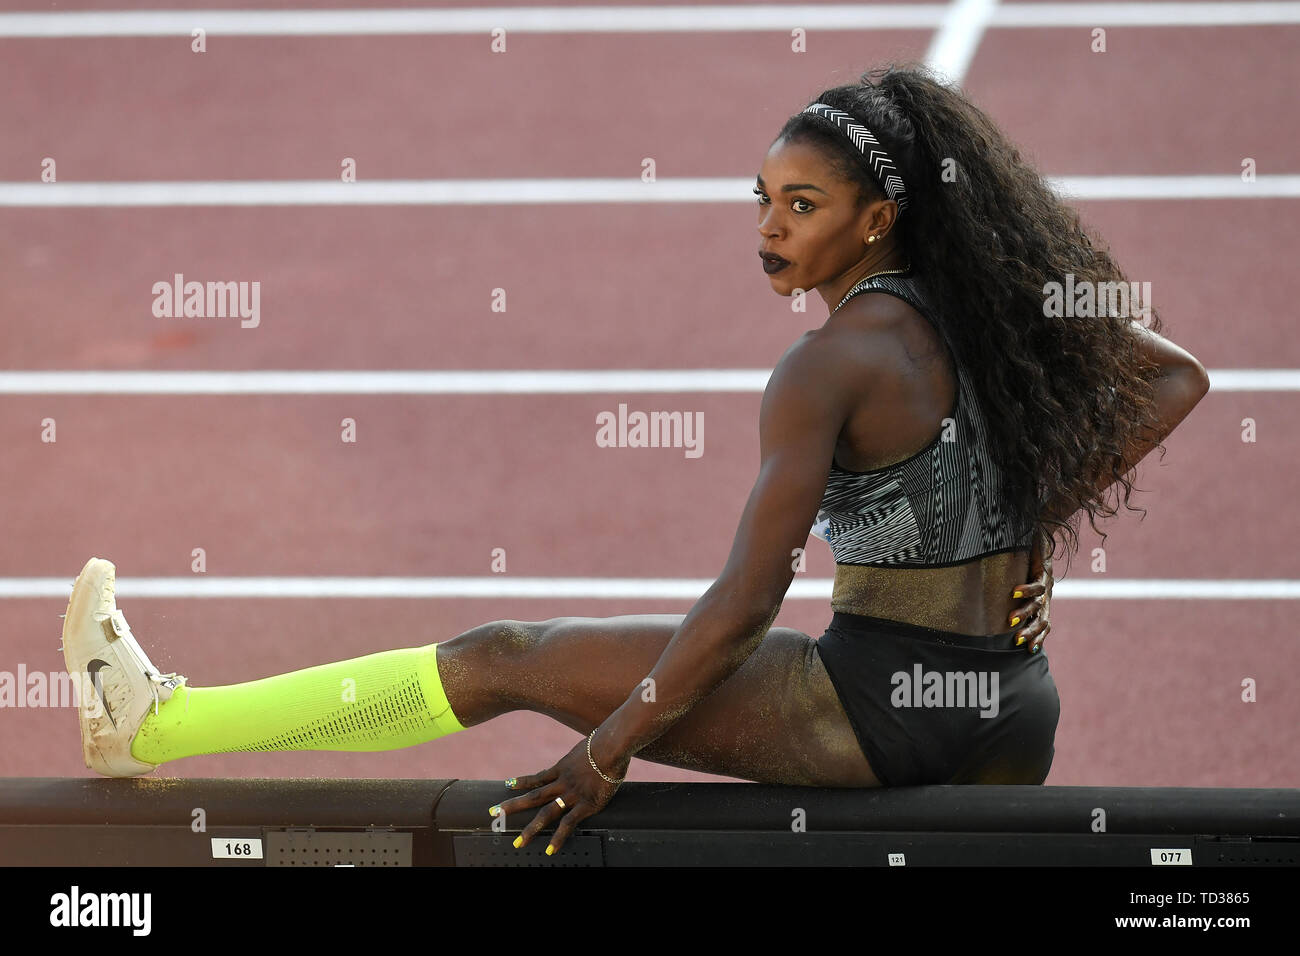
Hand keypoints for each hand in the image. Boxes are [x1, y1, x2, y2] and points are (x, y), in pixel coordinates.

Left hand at [490, 728, 628, 855]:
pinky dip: (558, 837)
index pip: (537, 777)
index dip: (521, 781)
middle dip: (512, 806)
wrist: (612, 746)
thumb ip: (581, 756)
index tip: (506, 784)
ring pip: (546, 813)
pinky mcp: (586, 804)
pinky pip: (568, 824)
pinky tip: (550, 849)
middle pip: (532, 796)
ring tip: (518, 843)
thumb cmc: (605, 742)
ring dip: (531, 829)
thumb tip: (582, 754)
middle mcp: (562, 782)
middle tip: (493, 813)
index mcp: (562, 768)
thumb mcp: (587, 747)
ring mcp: (572, 794)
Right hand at [1010, 528, 1053, 652]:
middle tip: (1017, 642)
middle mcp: (1046, 595)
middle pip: (1042, 620)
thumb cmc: (1024, 555)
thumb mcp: (1017, 578)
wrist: (1040, 531)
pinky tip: (1014, 592)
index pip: (1043, 623)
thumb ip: (1007, 591)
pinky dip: (1026, 590)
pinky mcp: (1044, 570)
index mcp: (1041, 600)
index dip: (1038, 637)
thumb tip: (980, 601)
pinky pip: (1037, 583)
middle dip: (1030, 632)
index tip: (1029, 651)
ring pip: (1039, 605)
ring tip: (1010, 619)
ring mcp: (1046, 583)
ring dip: (1024, 613)